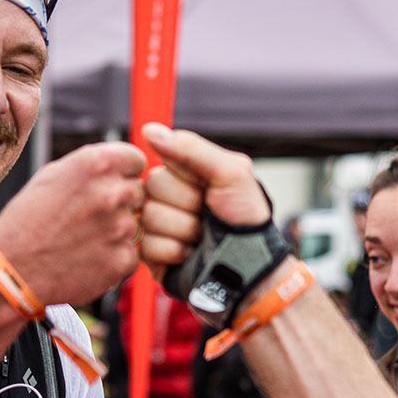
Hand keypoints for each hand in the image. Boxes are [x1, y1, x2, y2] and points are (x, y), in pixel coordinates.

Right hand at [0, 142, 144, 305]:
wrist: (10, 269)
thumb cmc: (27, 220)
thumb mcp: (53, 175)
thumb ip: (93, 166)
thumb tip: (123, 164)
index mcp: (98, 163)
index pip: (136, 160)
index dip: (122, 174)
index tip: (106, 187)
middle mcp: (115, 192)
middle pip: (139, 192)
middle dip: (120, 203)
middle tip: (89, 218)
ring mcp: (122, 228)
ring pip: (136, 224)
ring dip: (117, 231)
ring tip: (84, 239)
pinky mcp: (123, 260)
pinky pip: (132, 254)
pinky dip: (114, 257)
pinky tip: (87, 258)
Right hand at [136, 124, 269, 279]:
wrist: (248, 267)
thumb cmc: (245, 219)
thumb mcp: (230, 173)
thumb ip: (191, 148)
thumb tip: (150, 130)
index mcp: (182, 174)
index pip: (162, 164)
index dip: (187, 180)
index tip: (208, 190)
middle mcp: (166, 197)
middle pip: (151, 190)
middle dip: (186, 207)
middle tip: (206, 216)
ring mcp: (157, 226)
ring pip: (150, 219)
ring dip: (183, 232)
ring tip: (201, 237)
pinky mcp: (151, 253)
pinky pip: (148, 246)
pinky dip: (175, 252)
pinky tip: (190, 253)